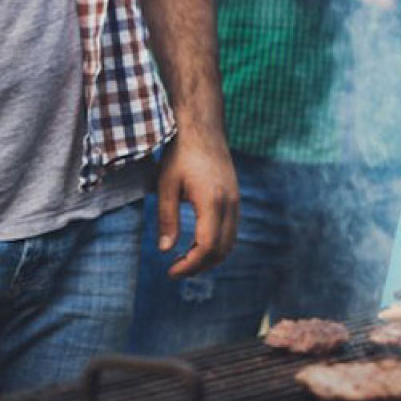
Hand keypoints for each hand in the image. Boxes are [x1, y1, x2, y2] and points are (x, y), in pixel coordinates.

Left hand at [154, 129, 238, 277]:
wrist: (203, 129)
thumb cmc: (181, 155)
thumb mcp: (166, 186)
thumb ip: (167, 219)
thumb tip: (164, 250)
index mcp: (212, 202)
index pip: (207, 247)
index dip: (190, 265)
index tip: (170, 271)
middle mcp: (229, 204)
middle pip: (221, 250)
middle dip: (199, 266)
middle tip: (175, 270)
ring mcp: (236, 201)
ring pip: (230, 242)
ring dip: (209, 257)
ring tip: (185, 260)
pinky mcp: (235, 198)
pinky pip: (231, 230)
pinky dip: (217, 244)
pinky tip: (197, 243)